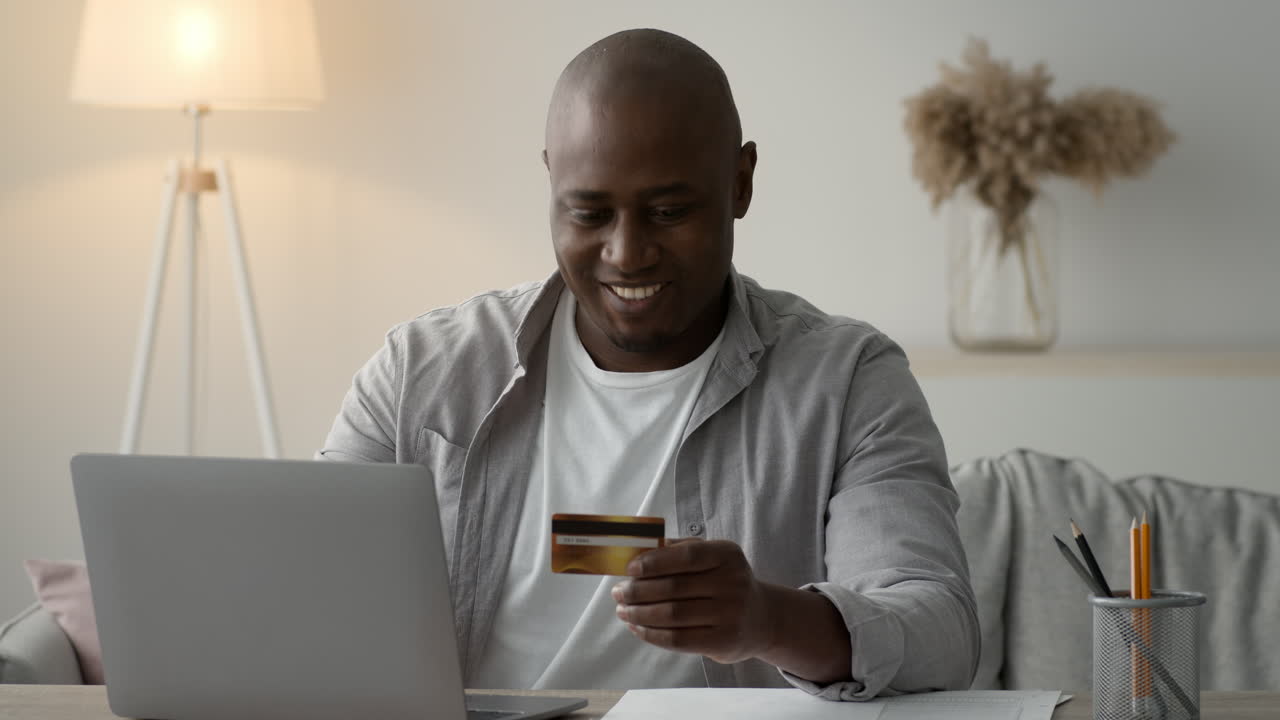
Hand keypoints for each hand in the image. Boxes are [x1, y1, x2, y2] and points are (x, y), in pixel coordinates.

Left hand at [610, 538, 773, 663]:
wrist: (762, 619)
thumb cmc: (726, 583)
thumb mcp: (713, 558)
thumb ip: (680, 550)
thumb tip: (639, 550)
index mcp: (727, 555)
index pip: (687, 556)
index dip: (655, 562)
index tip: (630, 569)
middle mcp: (733, 583)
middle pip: (674, 588)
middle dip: (638, 591)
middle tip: (618, 592)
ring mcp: (730, 614)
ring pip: (672, 615)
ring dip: (639, 613)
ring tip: (623, 610)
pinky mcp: (722, 641)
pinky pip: (678, 639)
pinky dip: (651, 634)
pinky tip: (637, 627)